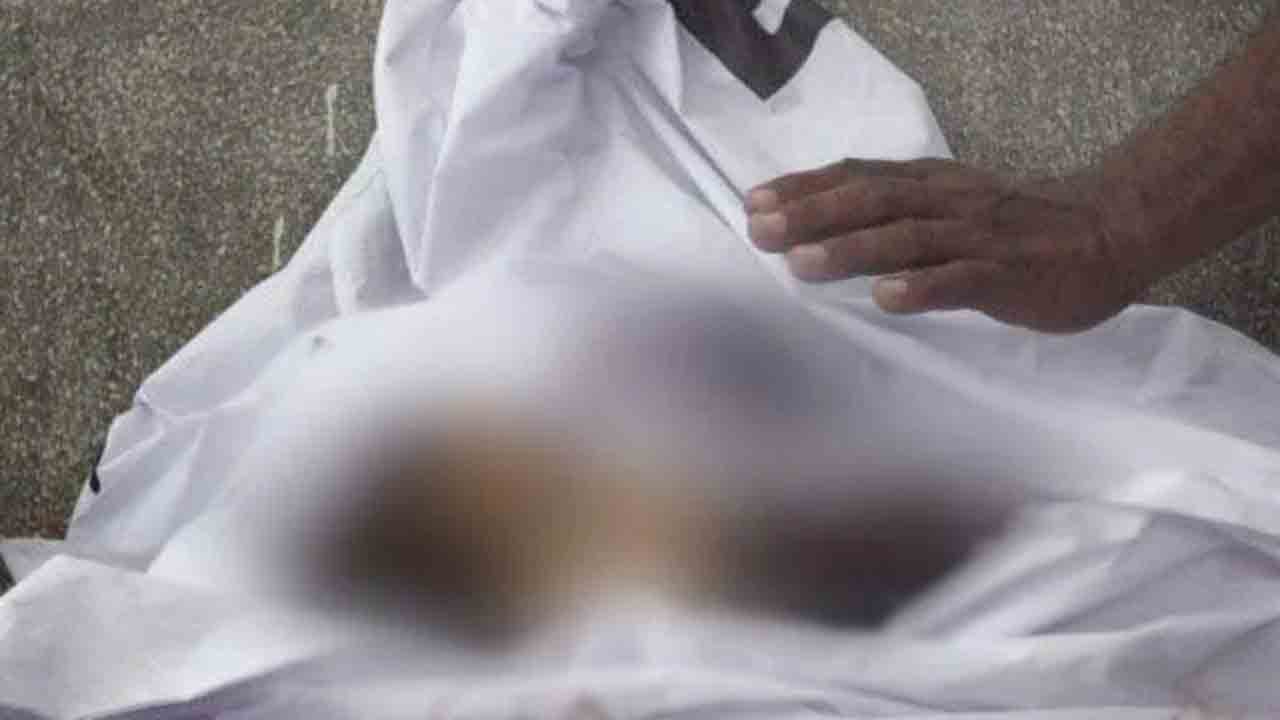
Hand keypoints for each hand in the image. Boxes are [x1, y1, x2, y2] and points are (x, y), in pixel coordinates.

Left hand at [746, 159, 1151, 332]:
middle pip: (873, 201)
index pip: (860, 176)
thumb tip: (824, 225)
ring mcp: (978, 238)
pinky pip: (962, 280)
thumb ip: (897, 211)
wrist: (1111, 230)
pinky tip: (887, 298)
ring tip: (802, 264)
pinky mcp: (1008, 275)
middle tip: (761, 231)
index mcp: (931, 185)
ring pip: (908, 238)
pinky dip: (923, 287)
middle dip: (813, 215)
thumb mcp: (951, 204)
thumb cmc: (1019, 226)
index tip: (754, 201)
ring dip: (852, 249)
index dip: (806, 187)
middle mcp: (947, 203)